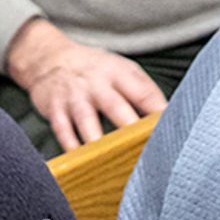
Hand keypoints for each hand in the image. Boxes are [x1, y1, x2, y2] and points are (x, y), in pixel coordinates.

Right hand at [4, 18, 165, 149]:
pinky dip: (71, 146)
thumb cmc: (96, 70)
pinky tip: (81, 160)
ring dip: (98, 140)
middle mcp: (96, 82)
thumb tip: (168, 119)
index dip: (158, 111)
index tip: (169, 131)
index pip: (143, 92)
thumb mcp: (121, 70)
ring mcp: (74, 96)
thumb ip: (143, 91)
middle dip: (130, 128)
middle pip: (115, 106)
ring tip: (109, 159)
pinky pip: (63, 130)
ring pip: (86, 120)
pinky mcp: (55, 109)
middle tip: (144, 150)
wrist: (50, 58)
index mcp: (118, 72)